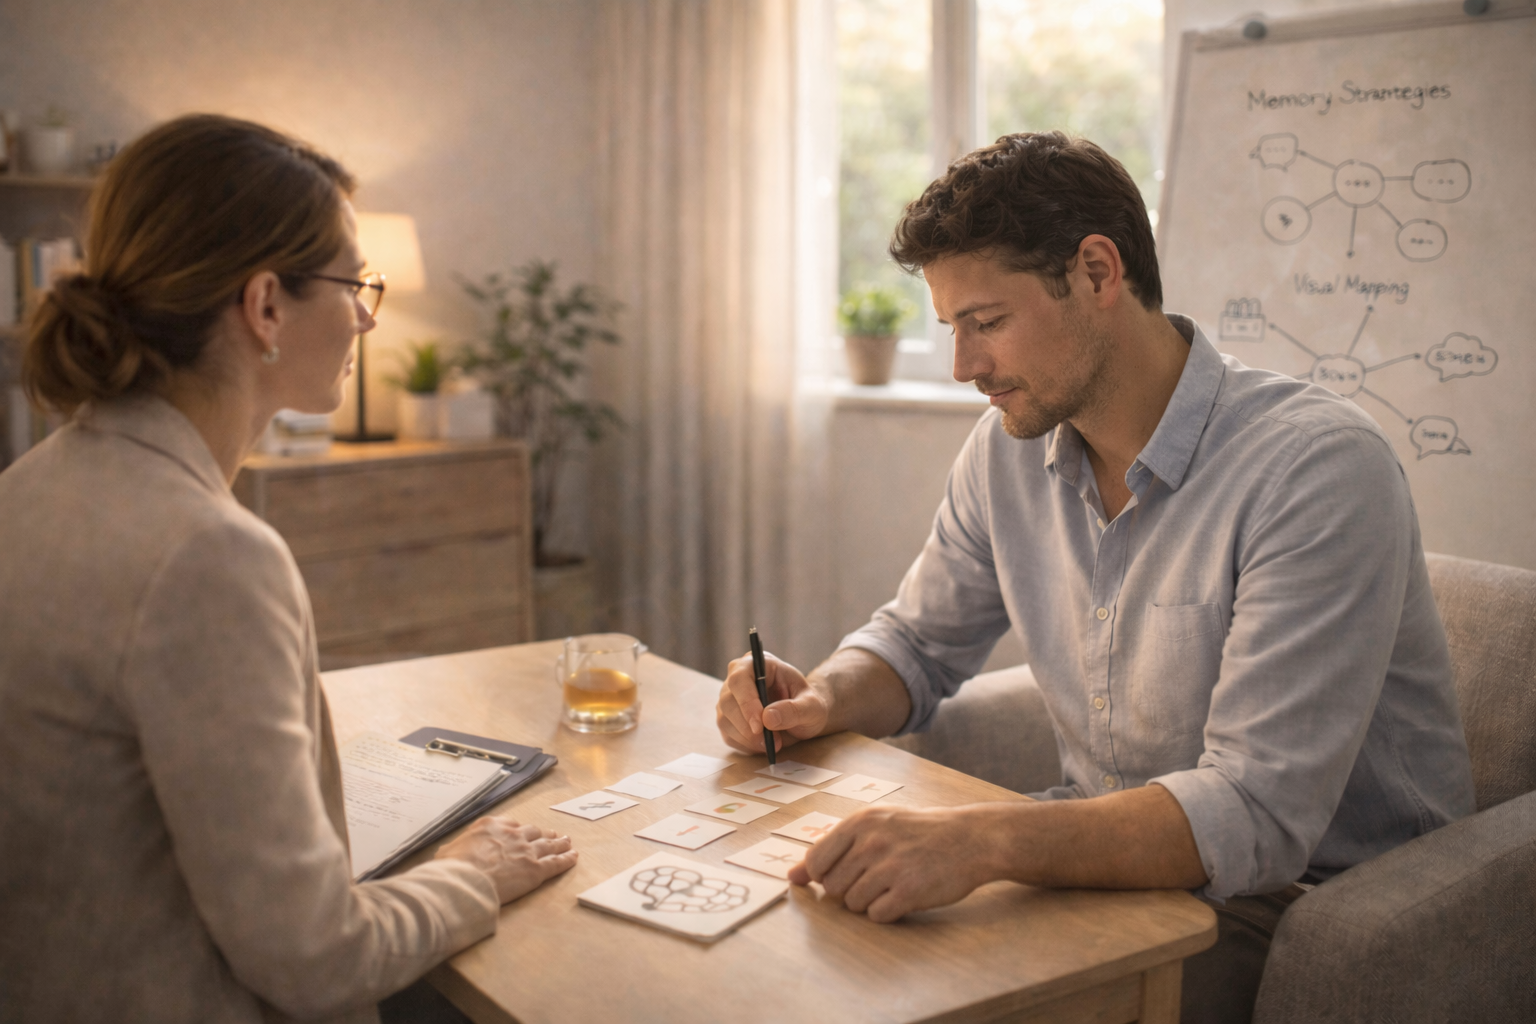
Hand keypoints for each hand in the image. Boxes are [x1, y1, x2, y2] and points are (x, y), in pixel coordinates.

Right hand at [435, 816, 577, 903]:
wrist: (465, 881)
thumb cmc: (452, 869)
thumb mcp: (446, 852)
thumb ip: (454, 850)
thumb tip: (447, 856)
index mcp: (491, 826)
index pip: (510, 824)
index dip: (519, 829)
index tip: (523, 831)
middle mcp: (512, 834)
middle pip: (533, 832)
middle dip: (542, 833)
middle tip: (551, 834)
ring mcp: (526, 851)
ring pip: (548, 844)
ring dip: (559, 842)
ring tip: (567, 841)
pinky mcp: (536, 870)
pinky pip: (556, 863)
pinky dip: (566, 859)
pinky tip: (573, 857)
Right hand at [715, 651, 828, 754]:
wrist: (805, 716)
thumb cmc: (808, 704)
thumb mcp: (812, 706)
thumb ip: (794, 710)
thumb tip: (768, 718)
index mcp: (759, 664)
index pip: (740, 678)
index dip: (747, 702)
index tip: (759, 725)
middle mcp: (739, 677)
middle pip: (727, 701)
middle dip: (748, 727)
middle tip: (771, 742)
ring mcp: (730, 698)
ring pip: (724, 720)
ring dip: (747, 738)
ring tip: (773, 744)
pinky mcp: (728, 718)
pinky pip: (727, 735)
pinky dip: (744, 745)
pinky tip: (762, 745)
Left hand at [789, 805, 996, 922]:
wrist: (969, 838)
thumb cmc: (918, 832)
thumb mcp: (875, 825)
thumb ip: (832, 849)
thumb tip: (792, 877)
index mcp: (860, 822)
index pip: (816, 860)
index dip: (825, 874)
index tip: (845, 871)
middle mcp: (872, 842)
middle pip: (833, 887)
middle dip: (849, 889)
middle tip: (876, 876)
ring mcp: (890, 867)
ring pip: (853, 904)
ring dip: (869, 901)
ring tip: (892, 883)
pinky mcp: (909, 892)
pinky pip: (876, 915)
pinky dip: (887, 912)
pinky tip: (903, 895)